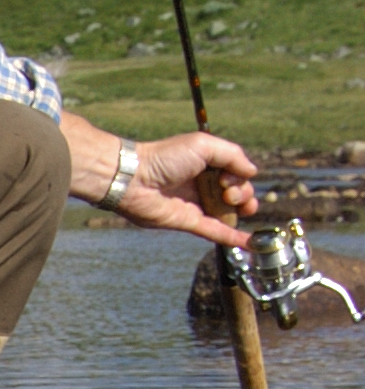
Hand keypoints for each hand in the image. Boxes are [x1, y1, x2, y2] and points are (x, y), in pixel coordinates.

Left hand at [121, 130, 259, 246]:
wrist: (135, 179)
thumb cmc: (166, 157)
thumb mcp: (204, 145)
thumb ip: (232, 155)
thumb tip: (253, 172)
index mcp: (207, 164)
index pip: (237, 173)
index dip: (239, 176)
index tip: (226, 176)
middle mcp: (204, 184)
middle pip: (237, 192)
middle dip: (242, 192)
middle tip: (226, 191)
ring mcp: (197, 204)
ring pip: (230, 211)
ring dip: (242, 208)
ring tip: (232, 202)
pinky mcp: (189, 222)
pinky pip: (216, 231)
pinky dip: (234, 237)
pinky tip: (252, 243)